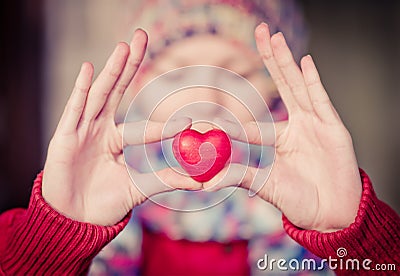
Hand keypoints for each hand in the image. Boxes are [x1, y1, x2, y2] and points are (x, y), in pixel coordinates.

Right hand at [42, 29, 200, 225]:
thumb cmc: (103, 204)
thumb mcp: (138, 189)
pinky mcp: (64, 137)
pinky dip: (81, 89)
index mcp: (117, 140)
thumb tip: (199, 181)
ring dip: (111, 70)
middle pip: (117, 91)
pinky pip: (74, 110)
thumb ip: (164, 181)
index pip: (144, 127)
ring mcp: (82, 130)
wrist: (74, 221)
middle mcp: (100, 129)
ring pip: (99, 95)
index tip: (189, 121)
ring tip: (124, 46)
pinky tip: (90, 68)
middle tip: (142, 36)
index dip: (164, 126)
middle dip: (130, 64)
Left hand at [206, 23, 361, 231]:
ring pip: (298, 86)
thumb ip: (239, 177)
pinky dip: (313, 81)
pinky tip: (304, 61)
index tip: (215, 117)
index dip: (236, 123)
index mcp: (280, 138)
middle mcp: (298, 124)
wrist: (329, 214)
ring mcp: (316, 123)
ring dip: (286, 61)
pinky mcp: (333, 128)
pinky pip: (321, 100)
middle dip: (270, 58)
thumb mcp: (265, 185)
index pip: (254, 125)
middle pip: (282, 85)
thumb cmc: (299, 200)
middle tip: (259, 31)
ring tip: (274, 37)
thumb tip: (207, 182)